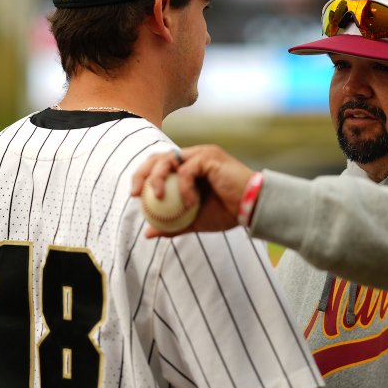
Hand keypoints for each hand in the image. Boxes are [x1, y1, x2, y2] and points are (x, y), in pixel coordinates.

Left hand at [130, 145, 255, 236]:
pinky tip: (189, 203)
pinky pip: (187, 170)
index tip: (134, 196)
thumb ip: (172, 225)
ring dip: (157, 177)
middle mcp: (193, 156)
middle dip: (142, 172)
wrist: (253, 208)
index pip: (159, 165)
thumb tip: (147, 233)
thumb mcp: (194, 222)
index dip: (142, 176)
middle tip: (136, 193)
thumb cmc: (228, 214)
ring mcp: (201, 153)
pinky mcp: (210, 156)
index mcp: (189, 167)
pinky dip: (184, 187)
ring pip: (168, 158)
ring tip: (156, 197)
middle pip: (158, 157)